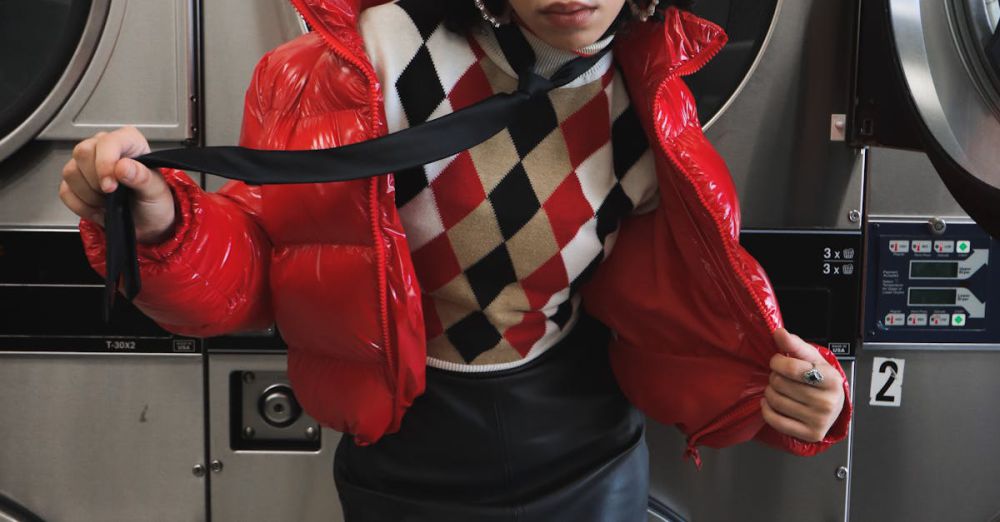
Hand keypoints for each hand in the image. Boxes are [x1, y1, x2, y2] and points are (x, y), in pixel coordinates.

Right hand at [59, 126, 176, 243]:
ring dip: (90, 195)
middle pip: (82, 153)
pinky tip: (98, 209)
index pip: (107, 141)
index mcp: (128, 141)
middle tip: (114, 195)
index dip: (105, 163)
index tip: (110, 186)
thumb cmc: (154, 202)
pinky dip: (81, 206)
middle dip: (97, 182)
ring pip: (70, 172)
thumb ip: (143, 177)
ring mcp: (86, 164)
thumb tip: (123, 166)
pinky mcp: (75, 183)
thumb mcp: (156, 192)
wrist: (146, 224)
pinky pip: (65, 191)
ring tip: (108, 202)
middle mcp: (104, 148)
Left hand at [761, 329, 845, 442]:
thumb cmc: (820, 378)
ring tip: (778, 389)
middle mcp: (828, 402)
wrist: (833, 404)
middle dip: (775, 377)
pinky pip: (774, 420)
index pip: (792, 368)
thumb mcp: (812, 358)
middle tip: (781, 378)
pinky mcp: (810, 434)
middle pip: (781, 384)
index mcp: (831, 380)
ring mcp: (819, 420)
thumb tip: (778, 332)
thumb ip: (794, 344)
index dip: (777, 362)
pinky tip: (771, 403)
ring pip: (775, 401)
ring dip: (770, 392)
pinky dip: (767, 409)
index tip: (777, 361)